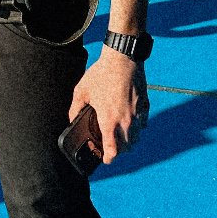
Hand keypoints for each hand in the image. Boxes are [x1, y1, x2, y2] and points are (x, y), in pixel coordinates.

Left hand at [67, 49, 146, 164]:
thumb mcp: (81, 91)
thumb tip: (72, 120)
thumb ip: (75, 109)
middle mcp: (126, 121)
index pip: (113, 150)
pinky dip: (137, 127)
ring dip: (128, 141)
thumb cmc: (101, 74)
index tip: (105, 159)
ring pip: (136, 137)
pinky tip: (129, 120)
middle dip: (118, 151)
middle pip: (126, 148)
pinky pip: (142, 124)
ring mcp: (137, 114)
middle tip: (109, 147)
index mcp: (109, 120)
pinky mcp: (145, 106)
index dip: (109, 159)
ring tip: (119, 136)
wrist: (123, 58)